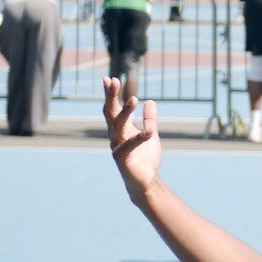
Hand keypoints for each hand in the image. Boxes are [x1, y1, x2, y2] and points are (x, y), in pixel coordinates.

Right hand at [104, 79, 160, 197]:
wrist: (146, 182)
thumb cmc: (145, 159)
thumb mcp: (151, 134)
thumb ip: (150, 120)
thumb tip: (151, 101)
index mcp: (121, 129)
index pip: (113, 108)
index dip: (111, 94)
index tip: (110, 78)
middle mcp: (115, 136)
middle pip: (110, 113)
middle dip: (111, 97)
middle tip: (114, 81)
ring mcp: (117, 147)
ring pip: (118, 126)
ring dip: (125, 112)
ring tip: (134, 99)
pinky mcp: (122, 159)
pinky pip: (129, 146)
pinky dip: (139, 138)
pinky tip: (148, 132)